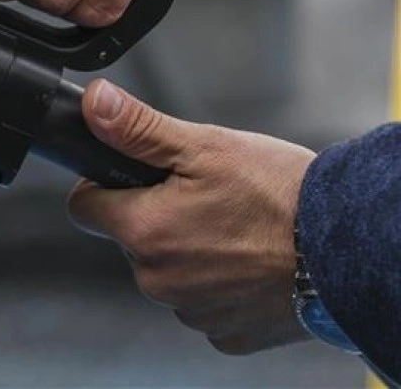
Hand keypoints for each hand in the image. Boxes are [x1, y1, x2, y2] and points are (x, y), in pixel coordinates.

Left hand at [67, 79, 315, 354]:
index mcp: (143, 231)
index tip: (138, 178)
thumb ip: (137, 129)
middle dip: (156, 217)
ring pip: (167, 271)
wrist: (352, 248)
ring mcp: (191, 310)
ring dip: (188, 251)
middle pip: (130, 239)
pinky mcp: (224, 333)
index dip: (104, 186)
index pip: (84, 208)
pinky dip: (219, 283)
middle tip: (205, 198)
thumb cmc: (281, 194)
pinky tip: (251, 262)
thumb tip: (92, 104)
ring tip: (236, 227)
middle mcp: (157, 279)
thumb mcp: (204, 148)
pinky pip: (203, 302)